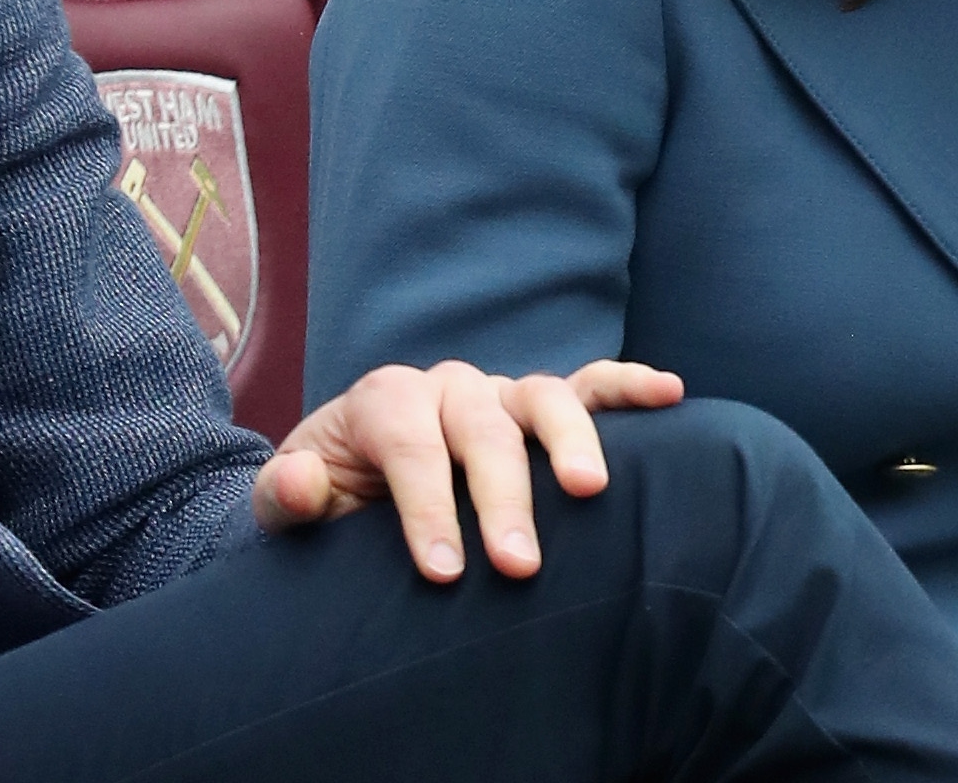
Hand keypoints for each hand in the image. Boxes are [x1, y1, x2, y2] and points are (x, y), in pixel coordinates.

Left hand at [255, 358, 687, 581]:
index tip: (444, 572)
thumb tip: (304, 482)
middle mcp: (448, 386)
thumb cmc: (330, 501)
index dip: (427, 508)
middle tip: (518, 566)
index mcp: (385, 400)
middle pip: (483, 430)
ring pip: (542, 398)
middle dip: (502, 498)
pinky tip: (670, 393)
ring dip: (570, 441)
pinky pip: (590, 384)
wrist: (353, 480)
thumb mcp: (290, 505)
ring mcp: (499, 393)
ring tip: (589, 491)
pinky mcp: (538, 407)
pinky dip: (628, 386)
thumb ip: (287, 496)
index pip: (412, 447)